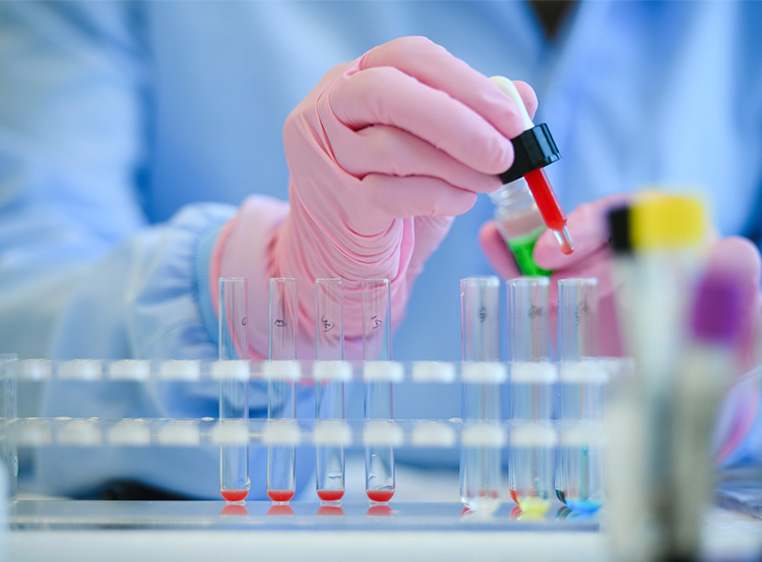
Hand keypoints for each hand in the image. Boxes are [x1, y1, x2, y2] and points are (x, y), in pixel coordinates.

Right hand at [214, 37, 536, 358]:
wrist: (353, 260)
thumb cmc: (395, 196)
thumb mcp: (434, 150)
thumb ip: (473, 118)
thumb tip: (523, 98)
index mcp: (354, 81)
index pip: (408, 57)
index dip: (465, 82)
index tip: (513, 116)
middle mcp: (327, 111)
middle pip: (387, 92)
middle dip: (457, 121)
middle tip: (505, 152)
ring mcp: (324, 158)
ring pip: (393, 146)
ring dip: (456, 165)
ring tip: (492, 181)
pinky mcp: (336, 204)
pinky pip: (392, 193)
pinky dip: (438, 196)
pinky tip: (460, 202)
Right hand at [481, 193, 761, 363]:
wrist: (678, 413)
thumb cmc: (716, 369)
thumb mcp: (741, 336)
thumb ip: (743, 296)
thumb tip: (732, 250)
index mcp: (677, 253)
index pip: (650, 213)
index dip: (620, 217)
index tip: (598, 233)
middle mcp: (631, 258)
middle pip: (596, 227)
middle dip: (570, 237)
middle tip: (549, 258)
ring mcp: (590, 279)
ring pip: (557, 245)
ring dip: (529, 233)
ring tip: (503, 233)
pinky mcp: (559, 302)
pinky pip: (532, 274)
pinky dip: (509, 255)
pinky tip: (491, 239)